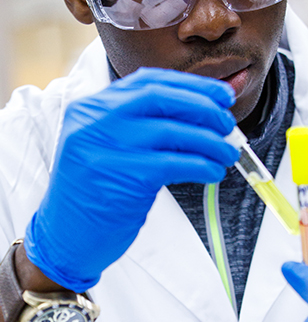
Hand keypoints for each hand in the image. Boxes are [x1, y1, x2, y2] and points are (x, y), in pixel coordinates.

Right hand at [24, 67, 237, 290]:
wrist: (66, 239)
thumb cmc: (95, 195)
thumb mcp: (108, 149)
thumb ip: (142, 126)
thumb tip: (203, 111)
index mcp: (91, 108)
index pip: (148, 82)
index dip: (191, 86)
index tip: (220, 95)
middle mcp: (95, 121)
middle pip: (161, 98)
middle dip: (203, 108)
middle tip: (227, 124)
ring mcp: (107, 147)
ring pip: (173, 131)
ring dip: (209, 142)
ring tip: (227, 154)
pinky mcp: (124, 177)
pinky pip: (174, 163)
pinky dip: (201, 165)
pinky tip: (213, 172)